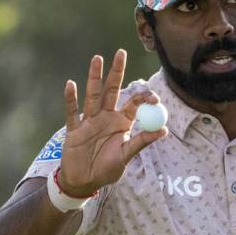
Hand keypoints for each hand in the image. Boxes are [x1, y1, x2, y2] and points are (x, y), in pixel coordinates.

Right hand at [59, 49, 166, 195]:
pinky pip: (72, 112)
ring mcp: (89, 121)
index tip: (154, 96)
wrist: (84, 182)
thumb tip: (164, 130)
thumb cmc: (107, 169)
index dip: (143, 98)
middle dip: (116, 72)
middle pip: (112, 90)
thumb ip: (142, 142)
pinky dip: (71, 99)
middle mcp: (106, 117)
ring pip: (93, 95)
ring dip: (94, 77)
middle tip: (121, 52)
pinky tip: (71, 85)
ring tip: (97, 58)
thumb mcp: (126, 156)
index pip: (134, 104)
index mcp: (122, 122)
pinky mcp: (74, 129)